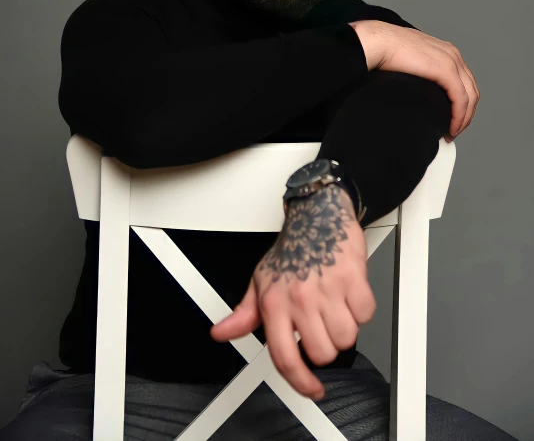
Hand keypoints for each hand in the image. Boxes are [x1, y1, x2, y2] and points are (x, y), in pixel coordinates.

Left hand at [210, 185, 374, 400]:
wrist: (318, 214)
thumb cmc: (292, 249)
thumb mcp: (261, 282)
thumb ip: (243, 314)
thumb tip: (221, 333)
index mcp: (274, 303)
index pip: (285, 357)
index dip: (301, 382)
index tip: (312, 389)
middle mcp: (300, 298)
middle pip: (323, 353)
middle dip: (326, 345)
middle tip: (321, 324)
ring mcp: (327, 288)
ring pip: (347, 337)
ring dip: (344, 327)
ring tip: (334, 305)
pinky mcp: (353, 278)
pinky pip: (365, 315)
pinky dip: (361, 309)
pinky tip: (348, 294)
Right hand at [349, 20, 479, 140]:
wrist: (378, 43)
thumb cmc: (385, 49)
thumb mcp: (409, 60)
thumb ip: (418, 69)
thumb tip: (414, 85)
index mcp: (444, 50)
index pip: (463, 80)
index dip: (461, 102)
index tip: (451, 118)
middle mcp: (452, 54)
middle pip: (471, 89)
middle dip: (466, 113)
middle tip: (454, 129)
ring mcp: (451, 61)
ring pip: (470, 96)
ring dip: (463, 118)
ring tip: (452, 132)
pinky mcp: (446, 71)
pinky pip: (460, 99)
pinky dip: (459, 117)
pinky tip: (451, 128)